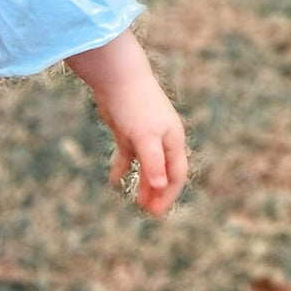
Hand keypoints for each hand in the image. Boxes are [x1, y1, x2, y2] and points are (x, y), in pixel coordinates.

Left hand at [95, 74, 187, 217]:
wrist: (117, 78)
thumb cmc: (136, 105)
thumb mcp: (145, 136)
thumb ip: (152, 161)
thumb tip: (159, 184)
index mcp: (173, 140)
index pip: (176, 174)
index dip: (168, 194)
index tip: (156, 212)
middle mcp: (162, 139)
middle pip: (163, 172)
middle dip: (157, 193)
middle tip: (146, 211)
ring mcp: (144, 136)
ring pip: (147, 166)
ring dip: (143, 183)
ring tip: (136, 201)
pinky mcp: (127, 131)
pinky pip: (128, 155)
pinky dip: (123, 167)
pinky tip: (115, 180)